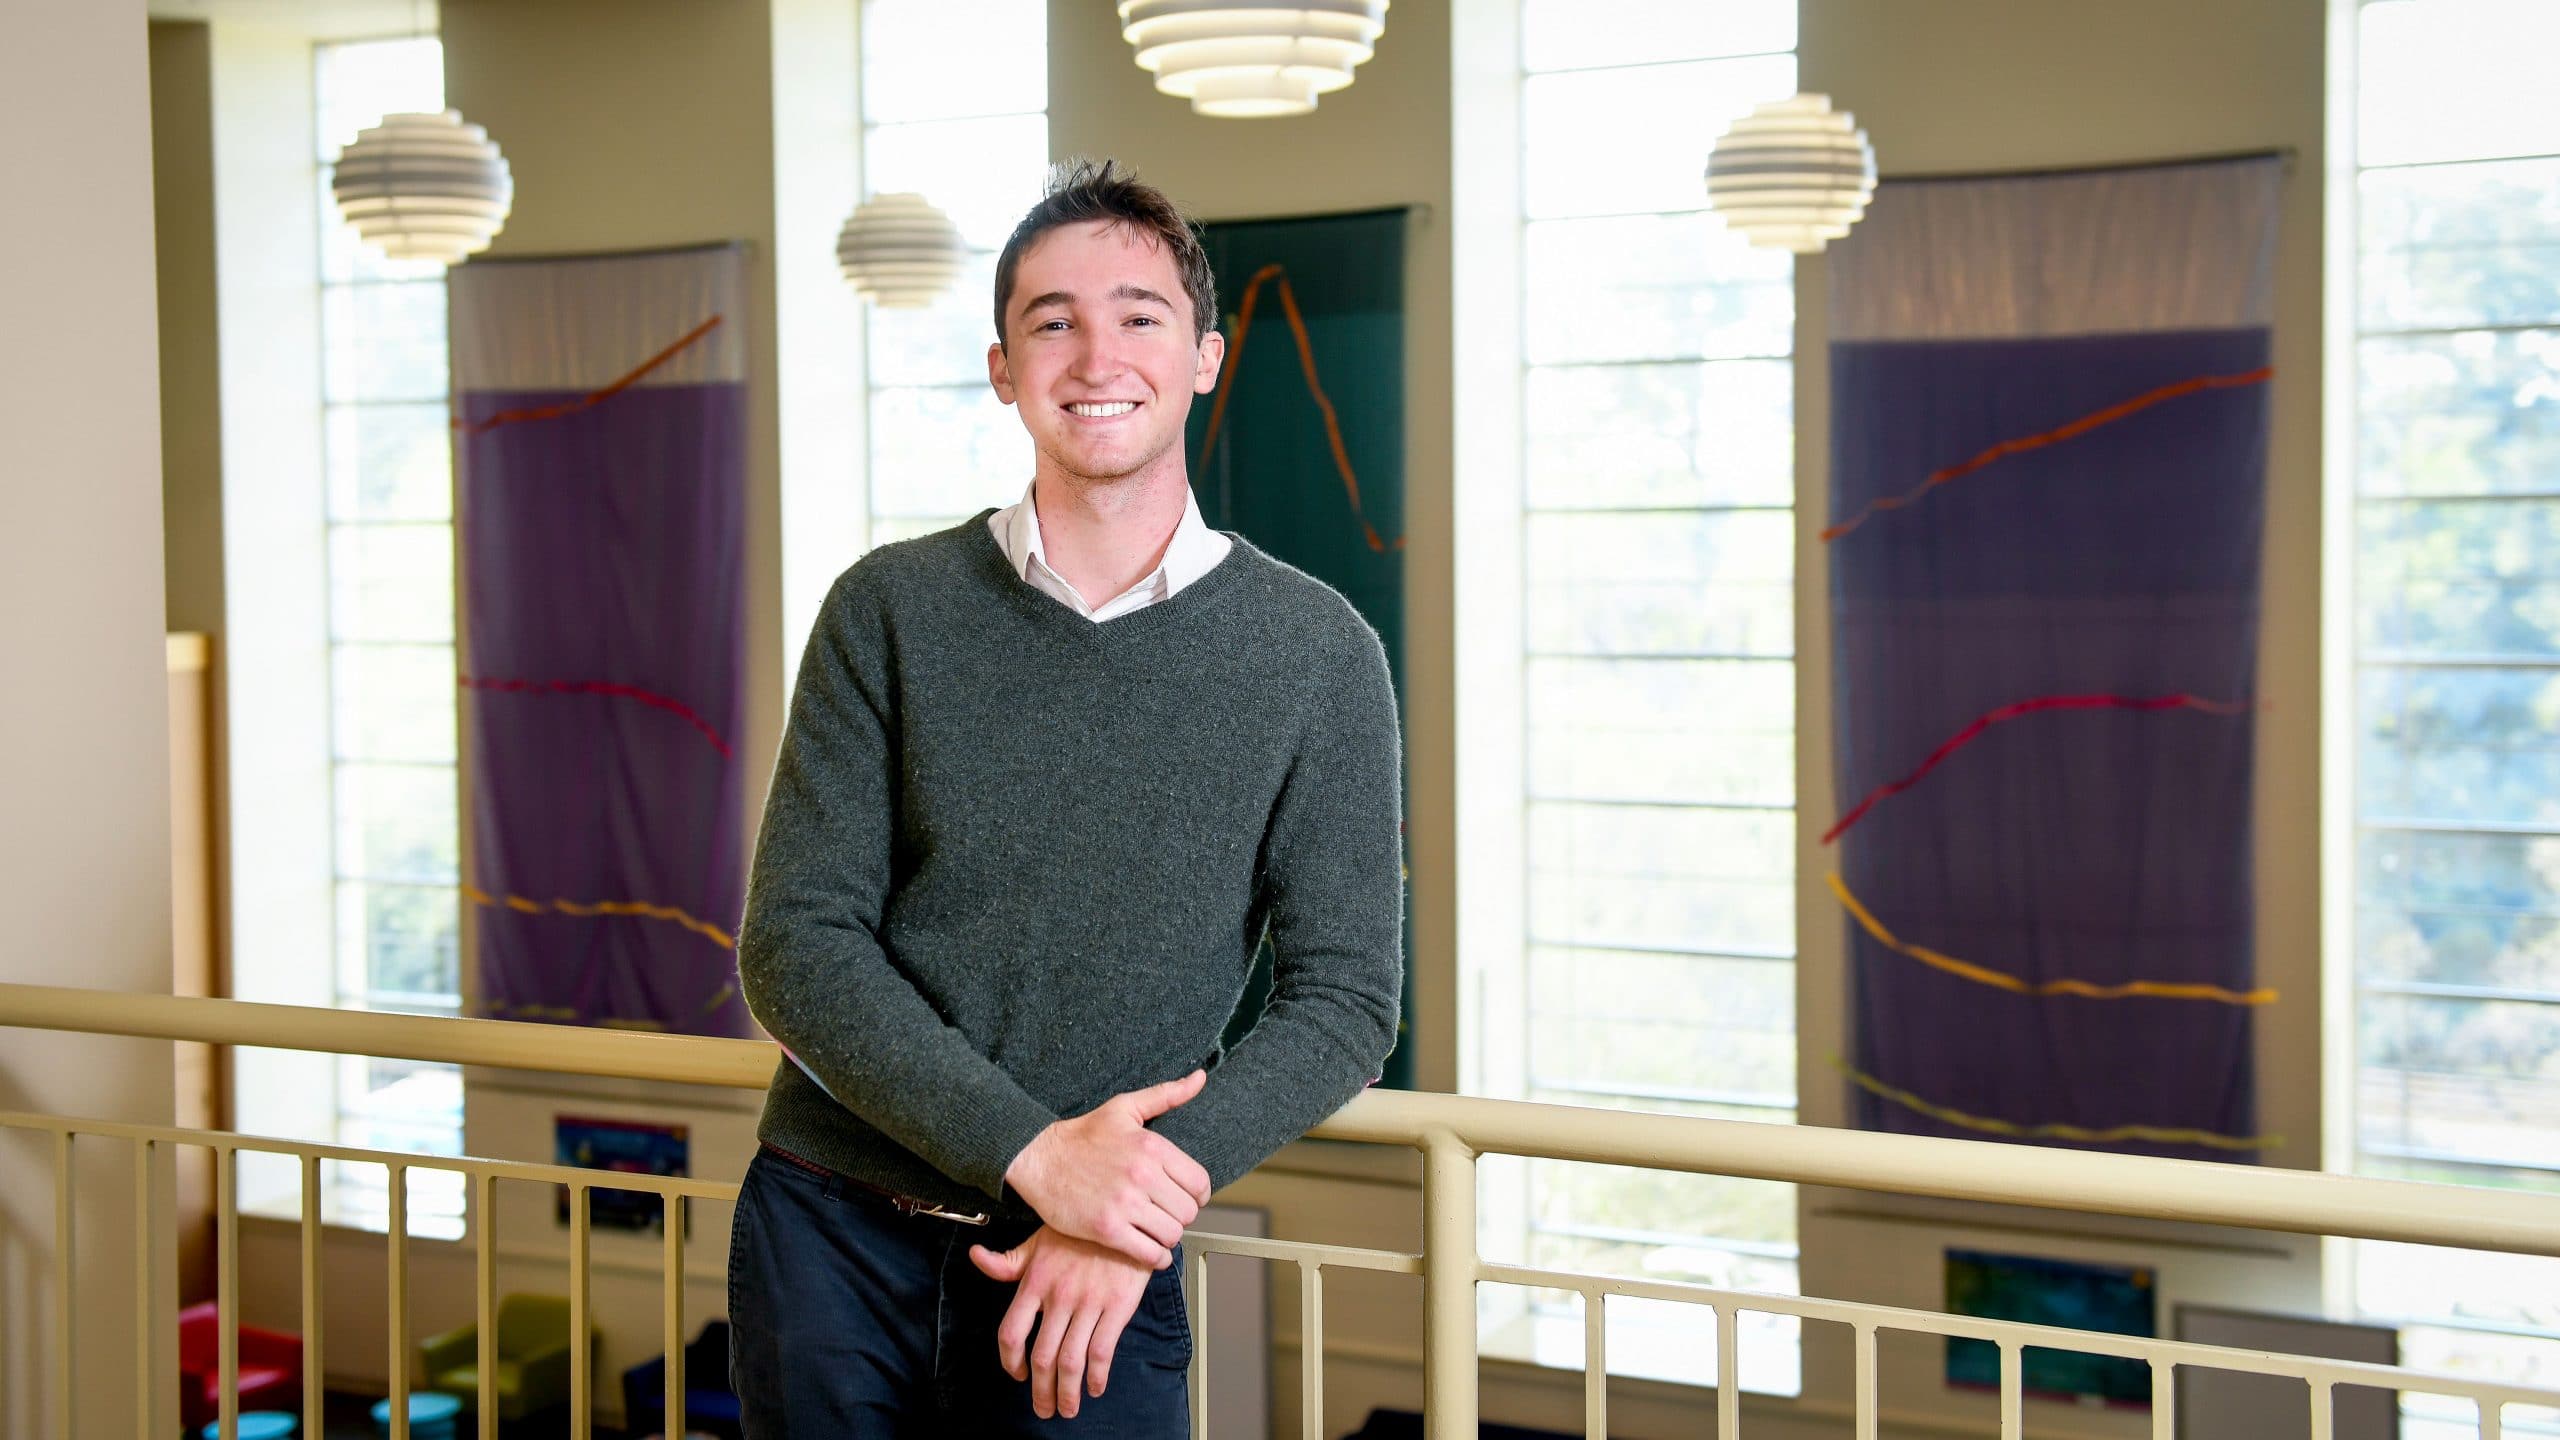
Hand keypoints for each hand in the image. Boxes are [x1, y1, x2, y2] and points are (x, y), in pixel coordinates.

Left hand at [971, 1226, 1157, 1420]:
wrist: (1124, 1215)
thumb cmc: (1080, 1230)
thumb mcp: (1037, 1240)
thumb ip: (1007, 1261)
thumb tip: (976, 1257)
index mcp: (1035, 1281)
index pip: (1011, 1333)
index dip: (1010, 1362)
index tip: (1018, 1375)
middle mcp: (1058, 1296)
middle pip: (1042, 1357)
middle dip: (1041, 1391)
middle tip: (1044, 1409)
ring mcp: (1088, 1303)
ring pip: (1071, 1361)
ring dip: (1068, 1392)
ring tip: (1068, 1407)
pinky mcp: (1117, 1307)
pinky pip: (1102, 1352)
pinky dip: (1097, 1376)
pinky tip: (1095, 1386)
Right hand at [1003, 1070, 1211, 1267]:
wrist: (1038, 1157)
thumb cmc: (1082, 1135)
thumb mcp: (1125, 1107)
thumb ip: (1167, 1095)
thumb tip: (1200, 1078)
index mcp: (1152, 1147)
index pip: (1200, 1184)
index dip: (1197, 1195)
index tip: (1185, 1197)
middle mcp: (1142, 1176)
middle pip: (1188, 1212)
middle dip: (1180, 1216)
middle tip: (1166, 1214)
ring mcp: (1124, 1204)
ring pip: (1172, 1234)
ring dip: (1167, 1237)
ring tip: (1155, 1230)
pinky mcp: (1106, 1229)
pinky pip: (1149, 1254)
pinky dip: (1154, 1257)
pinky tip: (1148, 1250)